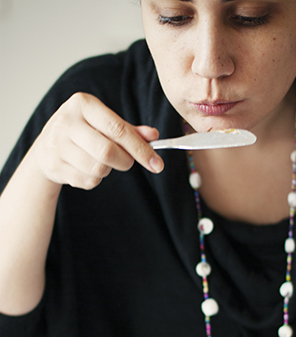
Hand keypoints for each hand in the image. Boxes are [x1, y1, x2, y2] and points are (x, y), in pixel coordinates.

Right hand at [32, 92, 163, 189]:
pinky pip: (87, 181)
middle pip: (107, 152)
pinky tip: (86, 168)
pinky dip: (95, 179)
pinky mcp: (54, 165)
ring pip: (98, 169)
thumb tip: (153, 136)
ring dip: (108, 170)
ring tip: (101, 161)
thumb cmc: (83, 132)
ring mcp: (57, 144)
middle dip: (124, 161)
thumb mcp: (104, 123)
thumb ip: (129, 130)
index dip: (140, 149)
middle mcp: (67, 121)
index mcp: (83, 104)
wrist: (46, 147)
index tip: (157, 164)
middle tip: (126, 162)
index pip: (118, 129)